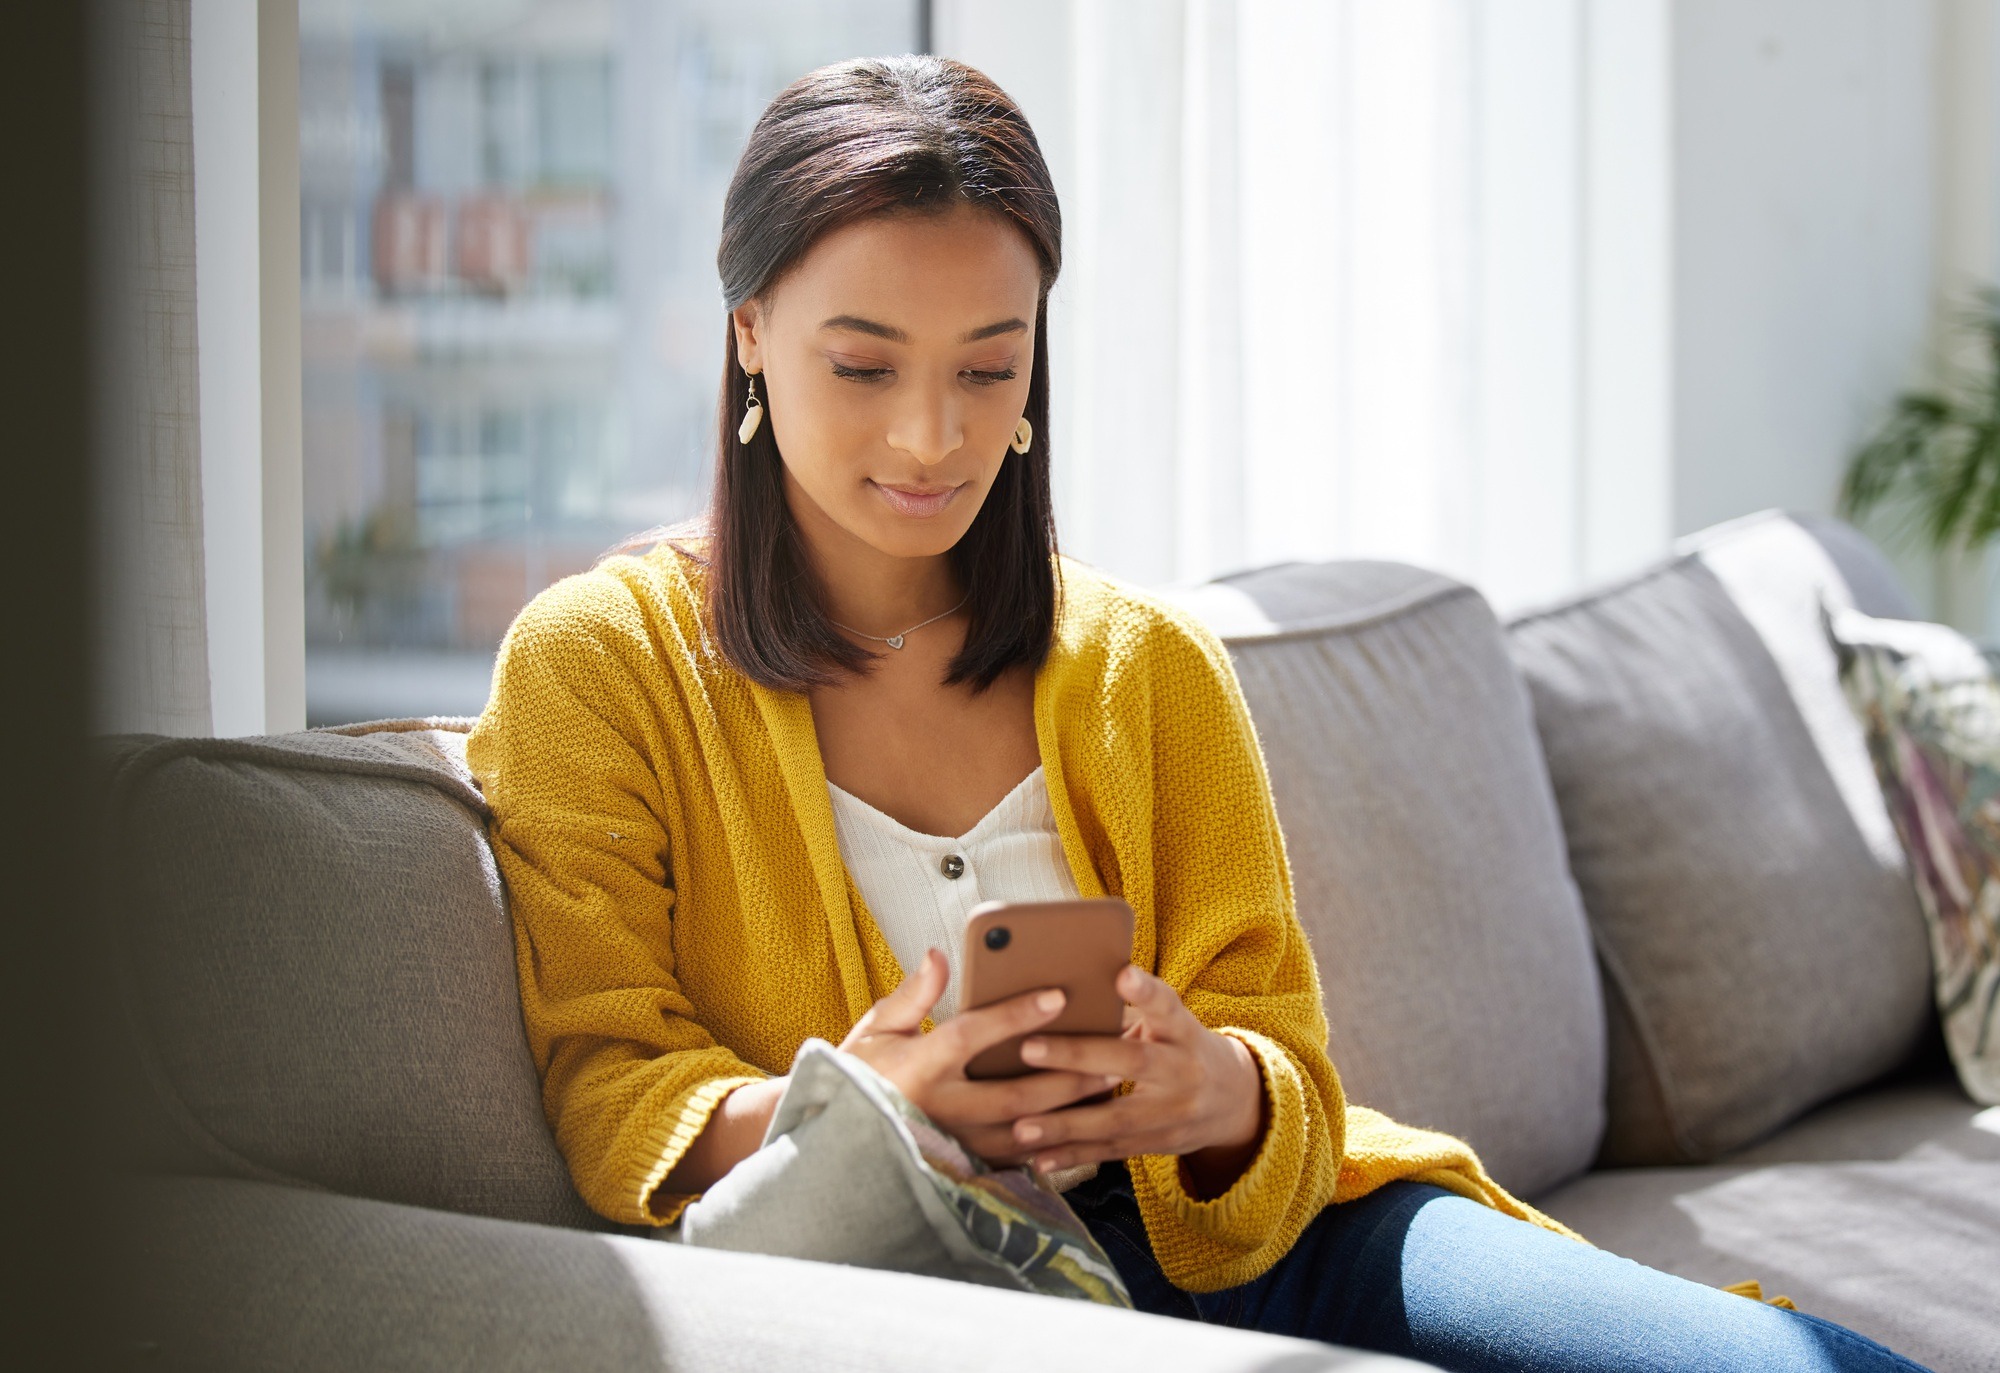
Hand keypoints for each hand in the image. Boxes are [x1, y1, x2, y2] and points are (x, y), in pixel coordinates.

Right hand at [838, 948, 1120, 1164]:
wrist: (842, 1141)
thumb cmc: (861, 1074)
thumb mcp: (877, 1030)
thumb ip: (912, 995)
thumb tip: (938, 956)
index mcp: (918, 1068)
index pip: (972, 1036)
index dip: (1015, 1015)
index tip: (1057, 996)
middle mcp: (940, 1110)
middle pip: (1015, 1093)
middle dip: (1066, 1074)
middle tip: (1110, 1052)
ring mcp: (955, 1144)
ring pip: (1025, 1130)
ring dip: (1069, 1110)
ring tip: (1107, 1084)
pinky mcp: (965, 1165)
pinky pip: (1017, 1155)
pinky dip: (1053, 1139)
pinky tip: (1082, 1121)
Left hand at [1008, 965, 1266, 1196]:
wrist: (1234, 1101)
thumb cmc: (1179, 1047)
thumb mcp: (1171, 1024)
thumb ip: (1128, 1012)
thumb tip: (1060, 996)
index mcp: (1182, 1030)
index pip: (1166, 1005)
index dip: (1145, 990)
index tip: (1122, 973)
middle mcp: (1182, 1070)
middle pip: (1132, 1061)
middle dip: (1078, 1056)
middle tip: (1028, 1048)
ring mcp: (1173, 1113)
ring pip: (1115, 1119)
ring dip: (1065, 1125)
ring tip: (1021, 1126)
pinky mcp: (1159, 1144)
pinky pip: (1111, 1151)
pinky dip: (1072, 1156)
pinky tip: (1038, 1160)